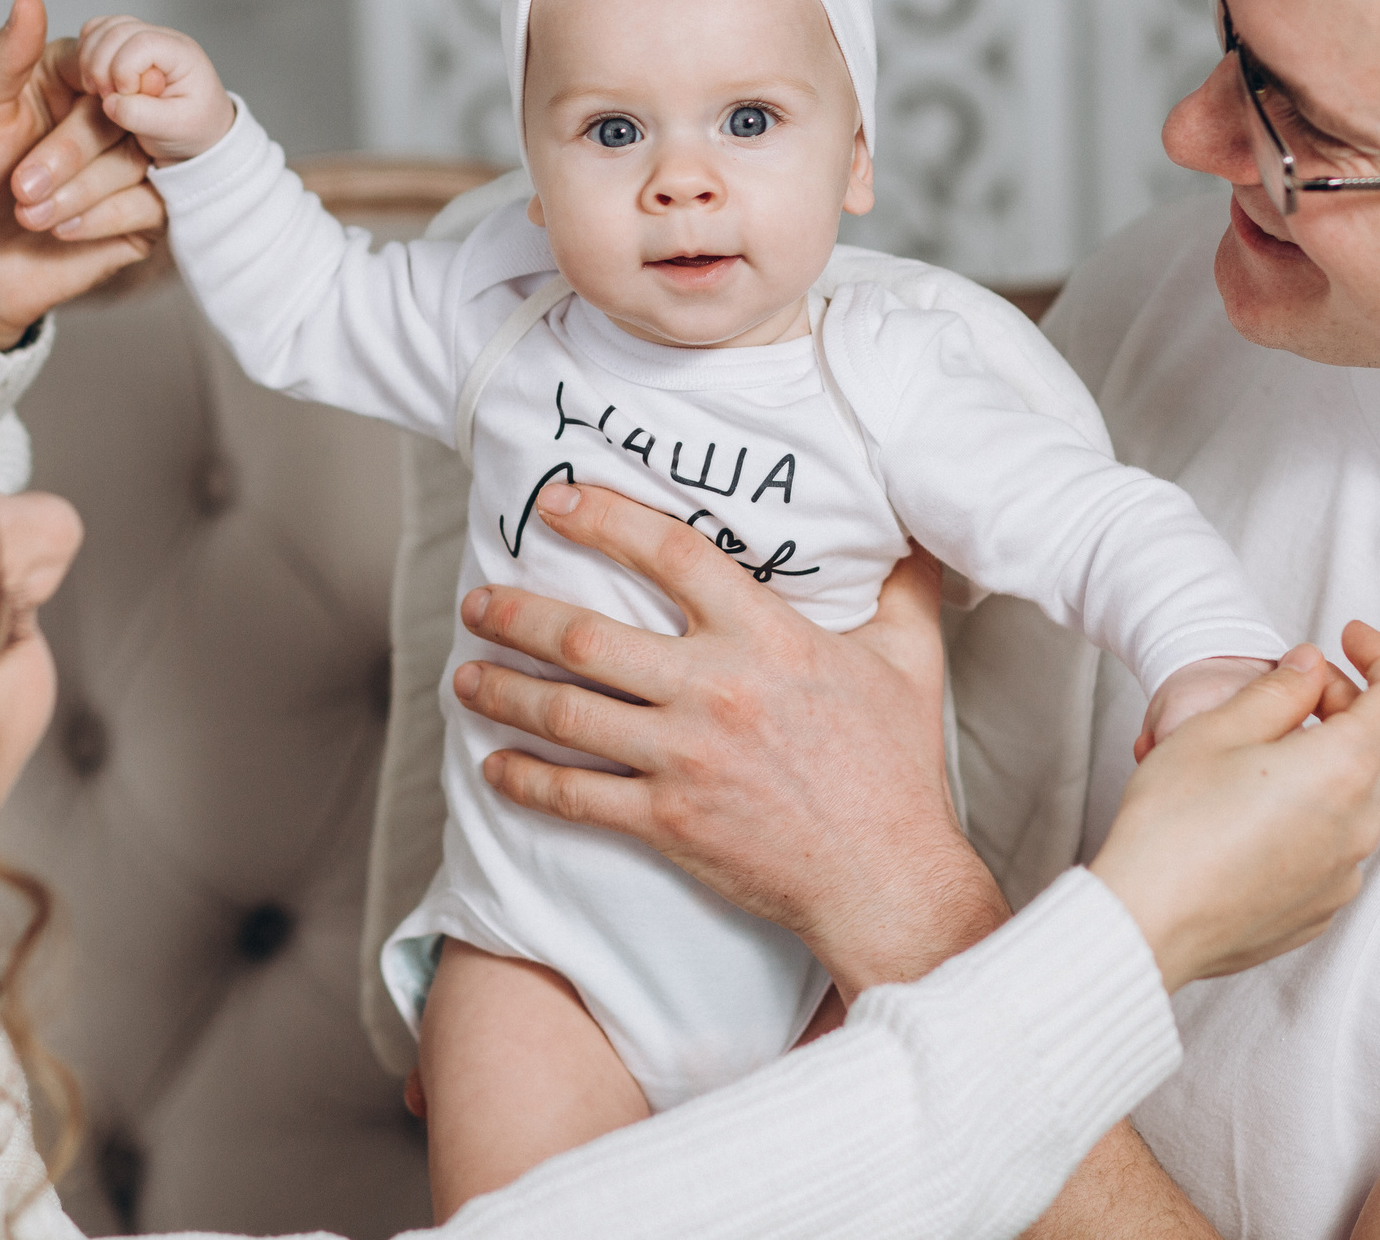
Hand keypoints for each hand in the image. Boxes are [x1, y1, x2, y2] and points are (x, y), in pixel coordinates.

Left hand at [0, 0, 164, 349]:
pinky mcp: (142, 215)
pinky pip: (148, 206)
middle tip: (21, 186)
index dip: (98, 84)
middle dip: (68, 156)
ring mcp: (127, 167)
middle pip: (125, 113)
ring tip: (29, 214)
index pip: (107, 60)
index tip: (81, 103)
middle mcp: (104, 118)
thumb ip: (4, 56)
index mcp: (66, 80)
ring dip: (77, 194)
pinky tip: (60, 231)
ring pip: (138, 161)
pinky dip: (98, 221)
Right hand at [77, 14, 236, 162]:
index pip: (141, 44)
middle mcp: (163, 39)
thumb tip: (110, 102)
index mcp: (182, 54)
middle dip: (100, 66)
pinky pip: (97, 32)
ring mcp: (144, 38)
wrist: (199, 132)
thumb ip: (143, 116)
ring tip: (98, 90)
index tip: (125, 97)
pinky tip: (93, 77)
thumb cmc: (193, 128)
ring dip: (89, 58)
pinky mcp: (126, 46)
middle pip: (117, 31)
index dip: (123, 70)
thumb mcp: (175, 129)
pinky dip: (86, 51)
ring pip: (103, 28)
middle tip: (105, 97)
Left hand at [451, 483, 1010, 997]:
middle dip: (517, 613)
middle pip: (586, 635)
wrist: (884, 878)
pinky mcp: (665, 821)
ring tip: (465, 674)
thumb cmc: (898, 767)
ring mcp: (682, 758)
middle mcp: (713, 689)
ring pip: (564, 712)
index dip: (604, 518)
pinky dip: (523, 779)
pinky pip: (574, 796)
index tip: (556, 502)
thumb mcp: (910, 658)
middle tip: (479, 600)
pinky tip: (494, 765)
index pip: (669, 553)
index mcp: (765, 637)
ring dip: (502, 690)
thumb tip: (913, 528)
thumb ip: (902, 585)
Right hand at [1090, 621, 1379, 991]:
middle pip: (1373, 745)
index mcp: (1343, 770)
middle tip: (1276, 695)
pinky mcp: (1319, 909)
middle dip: (1336, 707)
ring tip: (1247, 761)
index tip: (1347, 640)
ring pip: (1350, 797)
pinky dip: (1304, 816)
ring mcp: (1344, 874)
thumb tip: (1310, 668)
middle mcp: (1361, 826)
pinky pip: (1329, 845)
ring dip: (1318, 764)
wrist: (1144, 922)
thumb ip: (1279, 689)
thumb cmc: (1172, 824)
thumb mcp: (1217, 730)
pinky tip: (1245, 816)